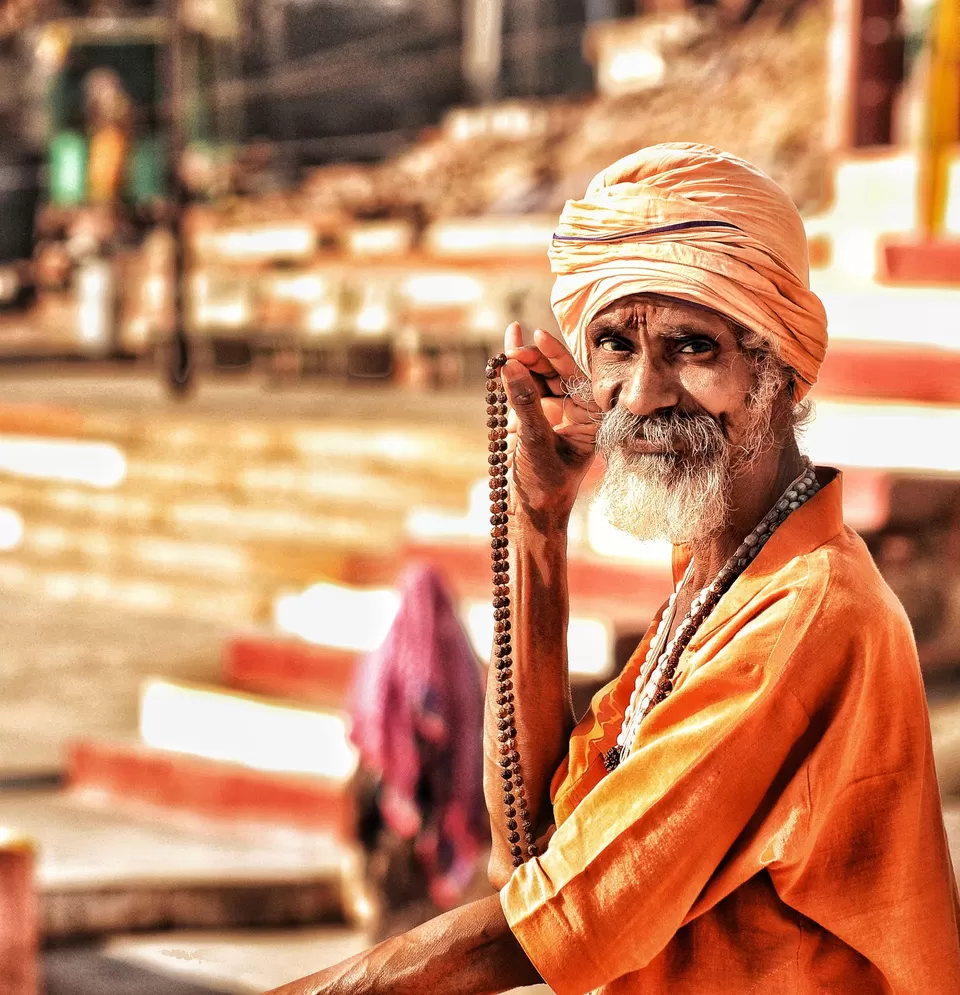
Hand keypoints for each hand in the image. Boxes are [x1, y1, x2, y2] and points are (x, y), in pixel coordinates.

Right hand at [499, 322, 598, 524]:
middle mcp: (573, 413)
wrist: (529, 514)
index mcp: (589, 419)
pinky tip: (506, 348)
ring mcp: (550, 414)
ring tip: (506, 350)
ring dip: (522, 363)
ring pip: (537, 379)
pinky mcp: (528, 419)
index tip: (539, 336)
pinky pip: (521, 391)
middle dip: (535, 360)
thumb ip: (525, 404)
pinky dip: (512, 373)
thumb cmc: (544, 486)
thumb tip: (511, 366)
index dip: (557, 357)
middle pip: (555, 375)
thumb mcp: (535, 444)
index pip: (575, 379)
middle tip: (514, 351)